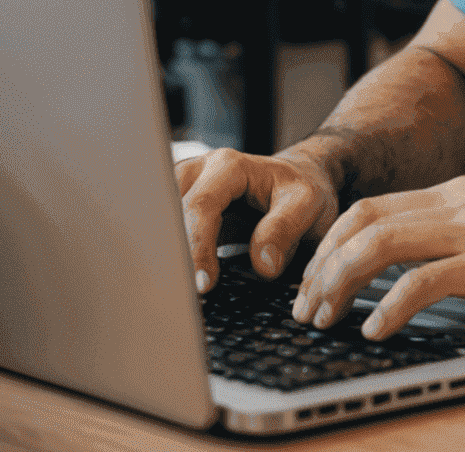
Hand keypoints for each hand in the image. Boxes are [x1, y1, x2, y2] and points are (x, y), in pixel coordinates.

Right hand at [177, 144, 340, 293]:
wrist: (299, 181)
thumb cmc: (302, 191)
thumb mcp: (308, 204)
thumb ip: (285, 229)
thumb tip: (262, 266)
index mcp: (228, 167)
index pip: (201, 205)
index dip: (199, 247)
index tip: (205, 286)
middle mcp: (199, 173)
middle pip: (168, 212)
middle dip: (171, 254)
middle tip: (178, 297)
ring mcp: (185, 191)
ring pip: (157, 221)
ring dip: (161, 255)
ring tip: (170, 293)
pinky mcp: (180, 212)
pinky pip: (163, 231)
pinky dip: (163, 256)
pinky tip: (170, 284)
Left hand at [290, 175, 464, 337]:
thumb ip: (456, 240)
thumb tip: (400, 274)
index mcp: (461, 191)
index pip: (373, 208)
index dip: (331, 245)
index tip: (312, 283)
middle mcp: (463, 199)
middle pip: (365, 220)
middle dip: (322, 265)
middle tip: (305, 308)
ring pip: (382, 243)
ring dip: (341, 282)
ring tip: (326, 318)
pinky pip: (424, 280)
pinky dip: (389, 306)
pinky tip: (376, 330)